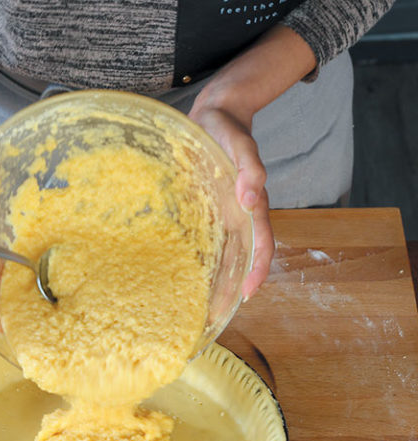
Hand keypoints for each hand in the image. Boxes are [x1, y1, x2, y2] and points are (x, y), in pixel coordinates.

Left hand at [186, 24, 316, 299]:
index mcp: (250, 201)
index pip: (260, 243)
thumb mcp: (236, 139)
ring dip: (221, 277)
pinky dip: (207, 258)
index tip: (246, 294)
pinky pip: (211, 238)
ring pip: (228, 250)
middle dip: (234, 284)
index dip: (257, 269)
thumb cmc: (226, 126)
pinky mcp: (209, 208)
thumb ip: (248, 163)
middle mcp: (239, 212)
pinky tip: (194, 273)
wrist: (216, 114)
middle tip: (218, 313)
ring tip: (206, 304)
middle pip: (243, 255)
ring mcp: (225, 211)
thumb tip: (251, 195)